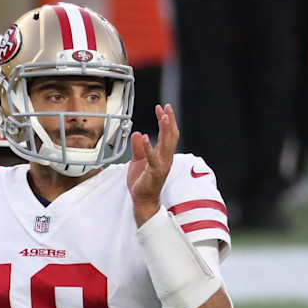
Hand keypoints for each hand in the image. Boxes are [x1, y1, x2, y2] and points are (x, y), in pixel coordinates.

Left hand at [127, 104, 178, 225]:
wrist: (142, 200)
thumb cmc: (142, 182)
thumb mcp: (137, 161)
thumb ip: (138, 148)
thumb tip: (137, 134)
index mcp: (162, 155)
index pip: (166, 134)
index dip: (165, 121)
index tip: (161, 109)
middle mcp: (165, 158)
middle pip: (171, 136)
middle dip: (169, 120)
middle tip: (166, 107)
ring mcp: (162, 165)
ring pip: (167, 144)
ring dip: (165, 130)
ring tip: (163, 117)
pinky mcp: (154, 172)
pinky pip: (153, 158)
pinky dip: (148, 147)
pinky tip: (144, 137)